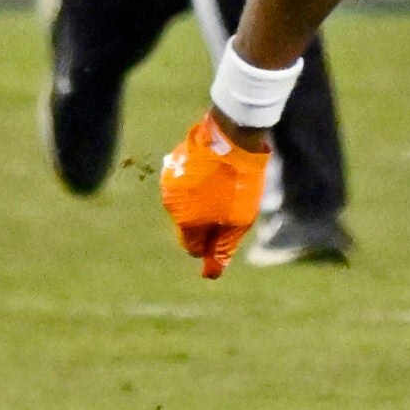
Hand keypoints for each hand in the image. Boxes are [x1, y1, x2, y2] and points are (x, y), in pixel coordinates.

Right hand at [160, 110, 270, 278]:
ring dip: (201, 202)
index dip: (211, 243)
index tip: (227, 230)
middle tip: (230, 205)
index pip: (192, 248)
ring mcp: (170, 182)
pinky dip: (198, 183)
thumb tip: (211, 273)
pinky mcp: (174, 163)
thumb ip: (223, 248)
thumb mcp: (239, 222)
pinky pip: (185, 183)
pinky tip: (216, 172)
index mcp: (186, 222)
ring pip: (186, 203)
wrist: (233, 137)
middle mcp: (171, 204)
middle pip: (188, 225)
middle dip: (206, 222)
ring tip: (224, 185)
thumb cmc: (239, 184)